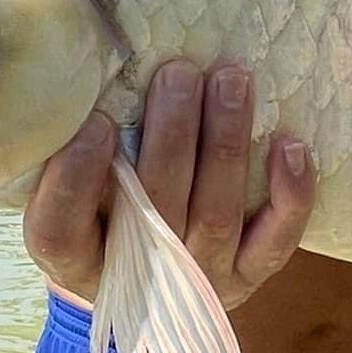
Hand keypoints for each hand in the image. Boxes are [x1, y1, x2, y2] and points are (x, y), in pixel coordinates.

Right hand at [21, 60, 315, 308]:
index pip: (60, 231)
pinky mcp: (249, 274)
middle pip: (155, 210)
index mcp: (76, 258)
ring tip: (231, 80)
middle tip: (179, 72)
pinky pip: (276, 240)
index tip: (95, 122)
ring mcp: (200, 280)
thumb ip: (76, 150)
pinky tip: (290, 144)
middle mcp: (139, 276)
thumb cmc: (102, 209)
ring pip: (217, 215)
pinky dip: (290, 195)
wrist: (148, 278)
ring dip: (226, 142)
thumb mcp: (71, 186)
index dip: (74, 181)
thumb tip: (95, 81)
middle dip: (171, 136)